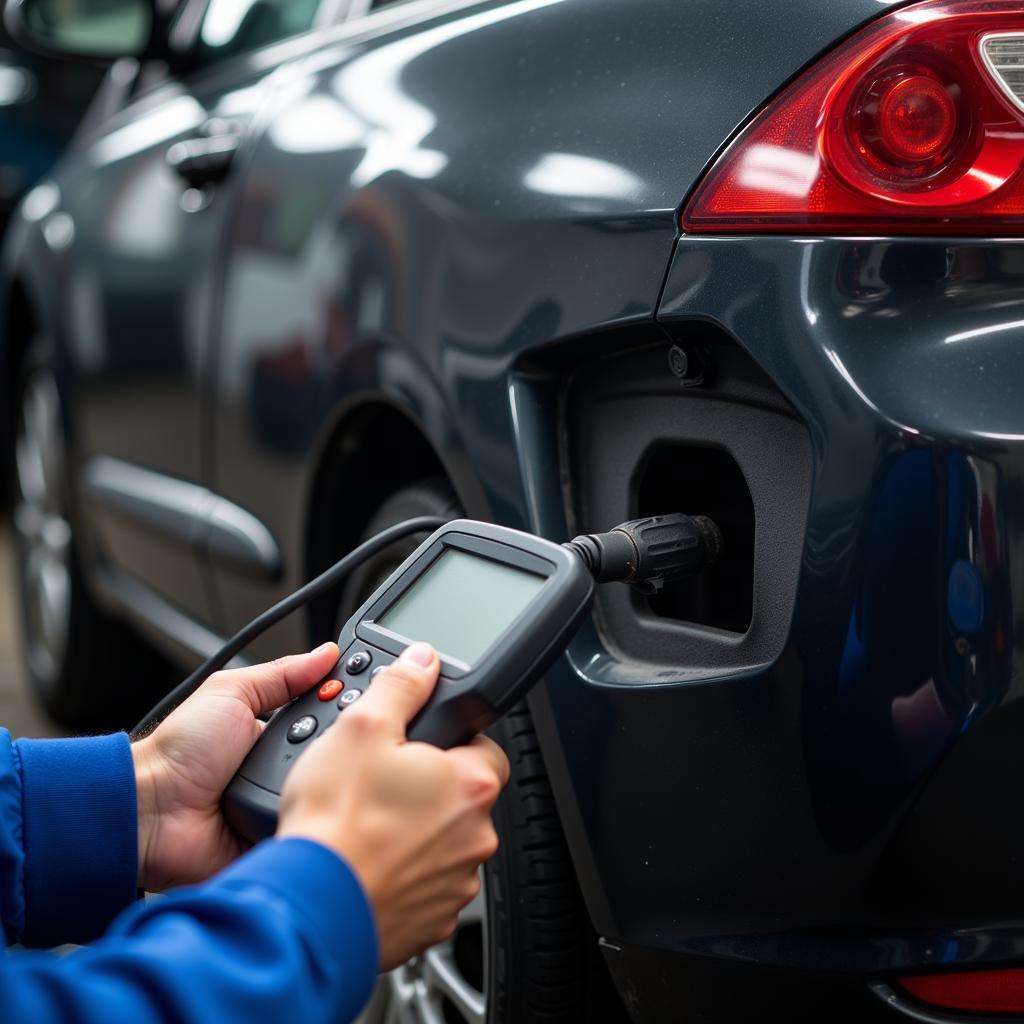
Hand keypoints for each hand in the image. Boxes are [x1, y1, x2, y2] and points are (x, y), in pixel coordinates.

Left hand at [132, 642, 340, 891]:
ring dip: (335, 780)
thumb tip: (326, 653)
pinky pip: (313, 828)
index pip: (328, 715)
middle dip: (347, 740)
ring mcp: (282, 804)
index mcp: (275, 733)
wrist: (151, 810)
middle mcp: (283, 769)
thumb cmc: (179, 751)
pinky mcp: (279, 837)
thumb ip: (282, 673)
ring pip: (331, 790)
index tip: (376, 693)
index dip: (350, 704)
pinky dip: (320, 818)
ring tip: (341, 770)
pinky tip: (329, 807)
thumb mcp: (232, 692)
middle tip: (356, 730)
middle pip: (337, 752)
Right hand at [277, 642, 509, 969]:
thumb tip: (421, 661)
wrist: (309, 905)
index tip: (420, 746)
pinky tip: (366, 863)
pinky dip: (400, 874)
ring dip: (414, 834)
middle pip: (461, 797)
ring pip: (442, 843)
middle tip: (381, 785)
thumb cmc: (336, 823)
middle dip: (427, 788)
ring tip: (366, 826)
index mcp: (470, 783)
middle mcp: (476, 835)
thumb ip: (400, 687)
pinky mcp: (431, 921)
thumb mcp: (361, 728)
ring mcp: (455, 882)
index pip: (486, 748)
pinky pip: (423, 886)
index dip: (450, 741)